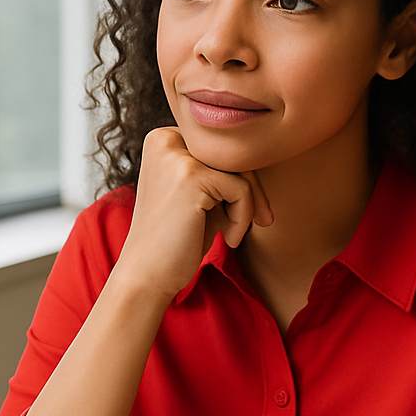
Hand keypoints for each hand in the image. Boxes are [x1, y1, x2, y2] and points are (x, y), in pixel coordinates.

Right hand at [112, 127, 273, 301]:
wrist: (147, 275)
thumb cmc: (177, 238)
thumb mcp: (202, 196)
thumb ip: (224, 172)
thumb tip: (268, 156)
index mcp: (163, 140)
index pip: (221, 147)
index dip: (241, 177)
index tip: (248, 209)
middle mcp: (166, 140)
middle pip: (233, 153)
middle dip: (254, 189)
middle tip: (262, 220)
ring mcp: (176, 157)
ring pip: (241, 169)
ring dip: (248, 205)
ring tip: (233, 233)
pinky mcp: (191, 177)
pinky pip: (241, 189)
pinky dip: (243, 217)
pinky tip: (228, 239)